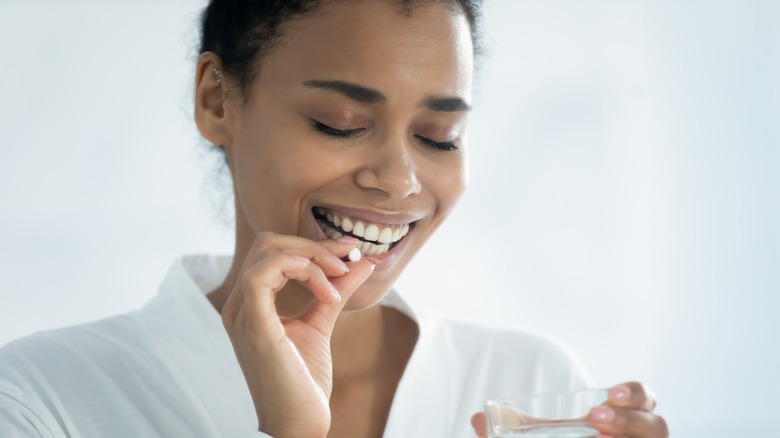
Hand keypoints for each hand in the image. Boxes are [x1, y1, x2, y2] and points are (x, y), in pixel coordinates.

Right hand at [220, 232, 374, 437]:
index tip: (350, 251)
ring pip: (266, 252)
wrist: (298, 423)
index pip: (273, 251)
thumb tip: (361, 262)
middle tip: (348, 258)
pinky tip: (322, 278)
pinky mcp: (253, 327)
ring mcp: (242, 315)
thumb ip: (336, 291)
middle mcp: (240, 305)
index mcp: (251, 303)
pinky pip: (259, 277)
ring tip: (339, 276)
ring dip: (311, 255)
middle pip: (268, 243)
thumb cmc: (303, 380)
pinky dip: (293, 266)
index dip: (313, 243)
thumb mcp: (321, 323)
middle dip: (313, 244)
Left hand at [470, 382, 667, 437]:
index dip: (637, 394)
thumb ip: (514, 428)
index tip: (607, 393)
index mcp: (626, 421)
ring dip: (630, 437)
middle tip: (596, 419)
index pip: (648, 401)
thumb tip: (476, 420)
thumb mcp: (541, 437)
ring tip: (598, 437)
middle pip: (659, 429)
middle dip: (632, 422)